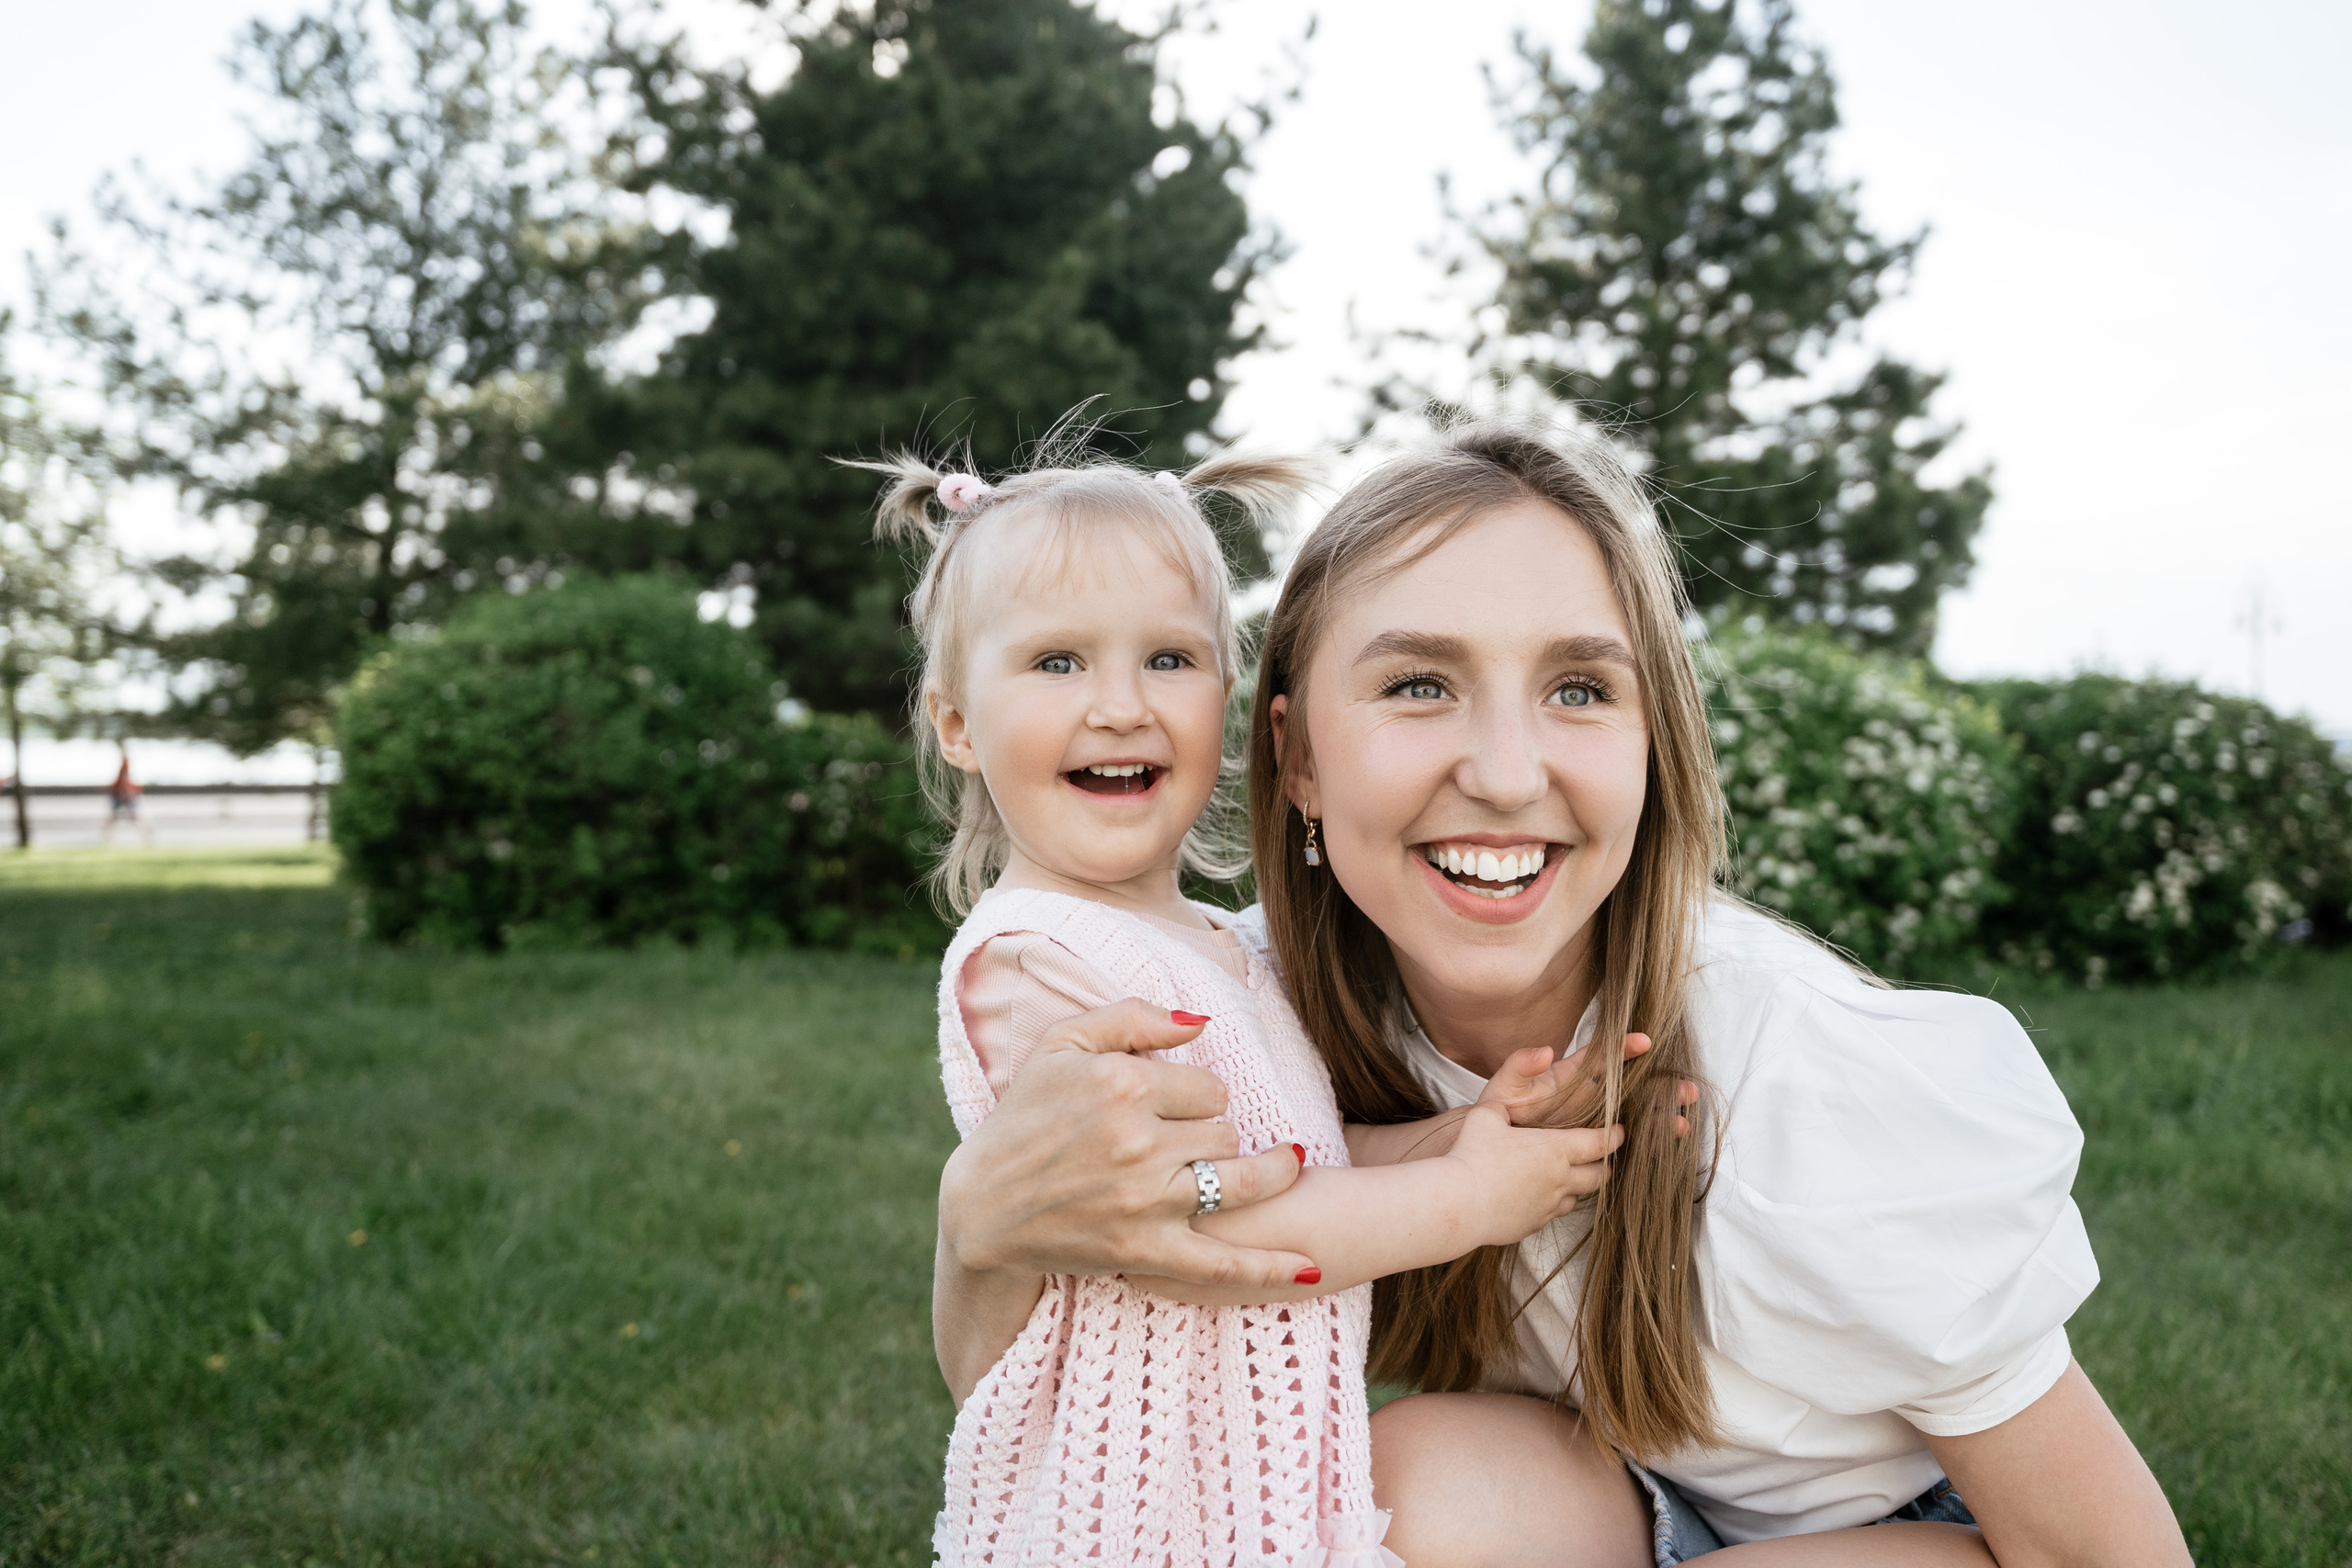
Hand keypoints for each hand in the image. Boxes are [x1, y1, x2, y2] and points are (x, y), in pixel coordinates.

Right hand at [938, 998, 1313, 1288]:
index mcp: (1122, 1086)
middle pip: (1226, 1129)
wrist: (983, 1207)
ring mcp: (1147, 1202)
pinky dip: (1271, 1269)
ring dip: (1266, 1173)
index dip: (1198, 1093)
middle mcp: (1140, 1142)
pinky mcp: (1147, 1253)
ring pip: (1241, 1180)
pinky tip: (1312, 1270)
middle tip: (1188, 1140)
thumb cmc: (1022, 1118)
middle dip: (1214, 1130)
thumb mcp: (1060, 1046)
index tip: (1173, 1105)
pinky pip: (1225, 1263)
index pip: (1208, 1085)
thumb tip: (1201, 1022)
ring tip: (1283, 1164)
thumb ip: (1131, 1017)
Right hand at [1441, 1102, 1625, 1247]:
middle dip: (1604, 1165)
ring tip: (1568, 1176)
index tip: (1620, 1131)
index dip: (1614, 1136)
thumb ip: (1505, 1103)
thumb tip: (1513, 1093)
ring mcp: (1548, 1206)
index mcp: (1555, 1150)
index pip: (1600, 1143)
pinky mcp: (1533, 1225)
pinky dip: (1552, 1203)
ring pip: (1577, 1197)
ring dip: (1577, 1186)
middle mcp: (1560, 1180)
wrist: (1458, 1204)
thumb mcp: (1487, 1115)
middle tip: (1602, 1156)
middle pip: (1599, 1175)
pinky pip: (1552, 1214)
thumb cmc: (1472, 1155)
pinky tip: (1537, 1196)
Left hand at [1479, 1035, 1697, 1136]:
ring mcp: (1592, 1121)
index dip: (1623, 1048)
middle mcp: (1587, 1097)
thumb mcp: (1505, 1086)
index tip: (1644, 1041)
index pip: (1600, 1057)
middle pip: (1629, 1088)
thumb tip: (1544, 1051)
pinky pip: (1626, 1143)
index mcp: (1569, 1077)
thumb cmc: (1500, 1114)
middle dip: (1658, 1087)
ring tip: (1683, 1120)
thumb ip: (1521, 1065)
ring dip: (1660, 1116)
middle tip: (1685, 1089)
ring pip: (1634, 1115)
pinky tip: (1667, 1143)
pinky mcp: (1593, 1145)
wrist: (1494, 1150)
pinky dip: (1647, 1142)